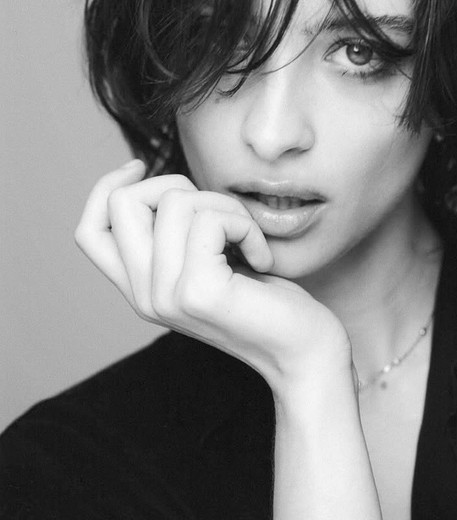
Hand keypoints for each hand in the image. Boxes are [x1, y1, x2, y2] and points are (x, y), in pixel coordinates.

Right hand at [74, 159, 350, 394]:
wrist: (303, 352)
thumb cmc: (267, 298)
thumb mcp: (210, 259)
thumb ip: (175, 233)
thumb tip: (157, 179)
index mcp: (140, 288)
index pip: (90, 230)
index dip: (107, 188)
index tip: (142, 167)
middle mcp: (143, 296)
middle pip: (124, 203)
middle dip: (179, 185)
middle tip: (223, 215)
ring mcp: (165, 297)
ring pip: (173, 202)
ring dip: (225, 206)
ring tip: (248, 239)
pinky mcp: (197, 293)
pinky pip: (209, 219)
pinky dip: (244, 224)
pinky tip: (261, 256)